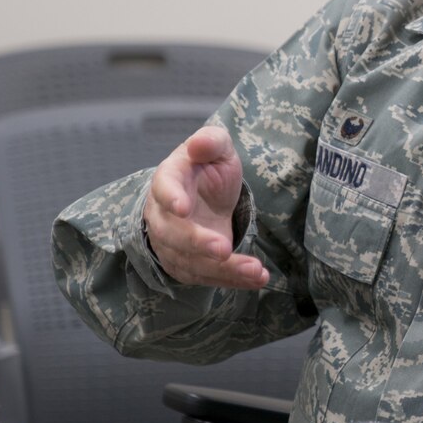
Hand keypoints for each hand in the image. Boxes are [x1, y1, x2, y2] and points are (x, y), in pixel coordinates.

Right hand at [141, 126, 268, 289]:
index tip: (182, 207)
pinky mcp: (189, 264)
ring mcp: (173, 244)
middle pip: (172, 234)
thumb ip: (211, 142)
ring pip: (191, 262)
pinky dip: (232, 280)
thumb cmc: (207, 168)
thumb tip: (200, 144)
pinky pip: (207, 277)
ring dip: (223, 269)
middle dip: (198, 243)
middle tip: (223, 249)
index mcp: (168, 181)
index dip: (171, 197)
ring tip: (255, 270)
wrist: (203, 194)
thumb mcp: (216, 148)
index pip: (164, 189)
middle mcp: (164, 216)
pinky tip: (258, 279)